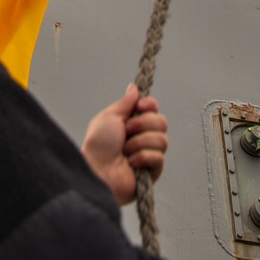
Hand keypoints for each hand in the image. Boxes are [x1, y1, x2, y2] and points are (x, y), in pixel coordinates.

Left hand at [80, 83, 167, 206]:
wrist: (96, 170)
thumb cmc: (98, 145)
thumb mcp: (109, 117)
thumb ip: (125, 103)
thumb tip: (133, 88)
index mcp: (132, 123)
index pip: (153, 109)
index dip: (150, 105)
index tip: (139, 107)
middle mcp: (142, 137)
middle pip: (162, 121)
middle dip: (143, 124)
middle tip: (126, 131)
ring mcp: (149, 154)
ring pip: (162, 139)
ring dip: (139, 142)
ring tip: (125, 151)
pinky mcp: (152, 171)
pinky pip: (159, 157)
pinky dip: (142, 157)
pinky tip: (130, 163)